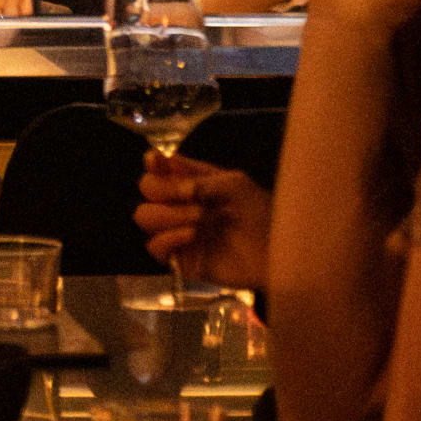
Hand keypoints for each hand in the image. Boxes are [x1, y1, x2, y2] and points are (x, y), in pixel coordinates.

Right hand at [135, 153, 271, 292]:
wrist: (276, 253)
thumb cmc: (260, 213)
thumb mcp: (234, 185)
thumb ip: (200, 181)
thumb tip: (173, 187)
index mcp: (194, 182)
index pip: (161, 168)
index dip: (153, 163)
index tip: (156, 162)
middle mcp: (181, 204)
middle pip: (147, 190)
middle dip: (161, 190)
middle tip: (190, 198)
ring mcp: (178, 231)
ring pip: (144, 217)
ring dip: (167, 214)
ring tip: (198, 218)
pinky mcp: (180, 259)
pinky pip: (155, 247)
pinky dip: (167, 238)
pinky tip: (191, 234)